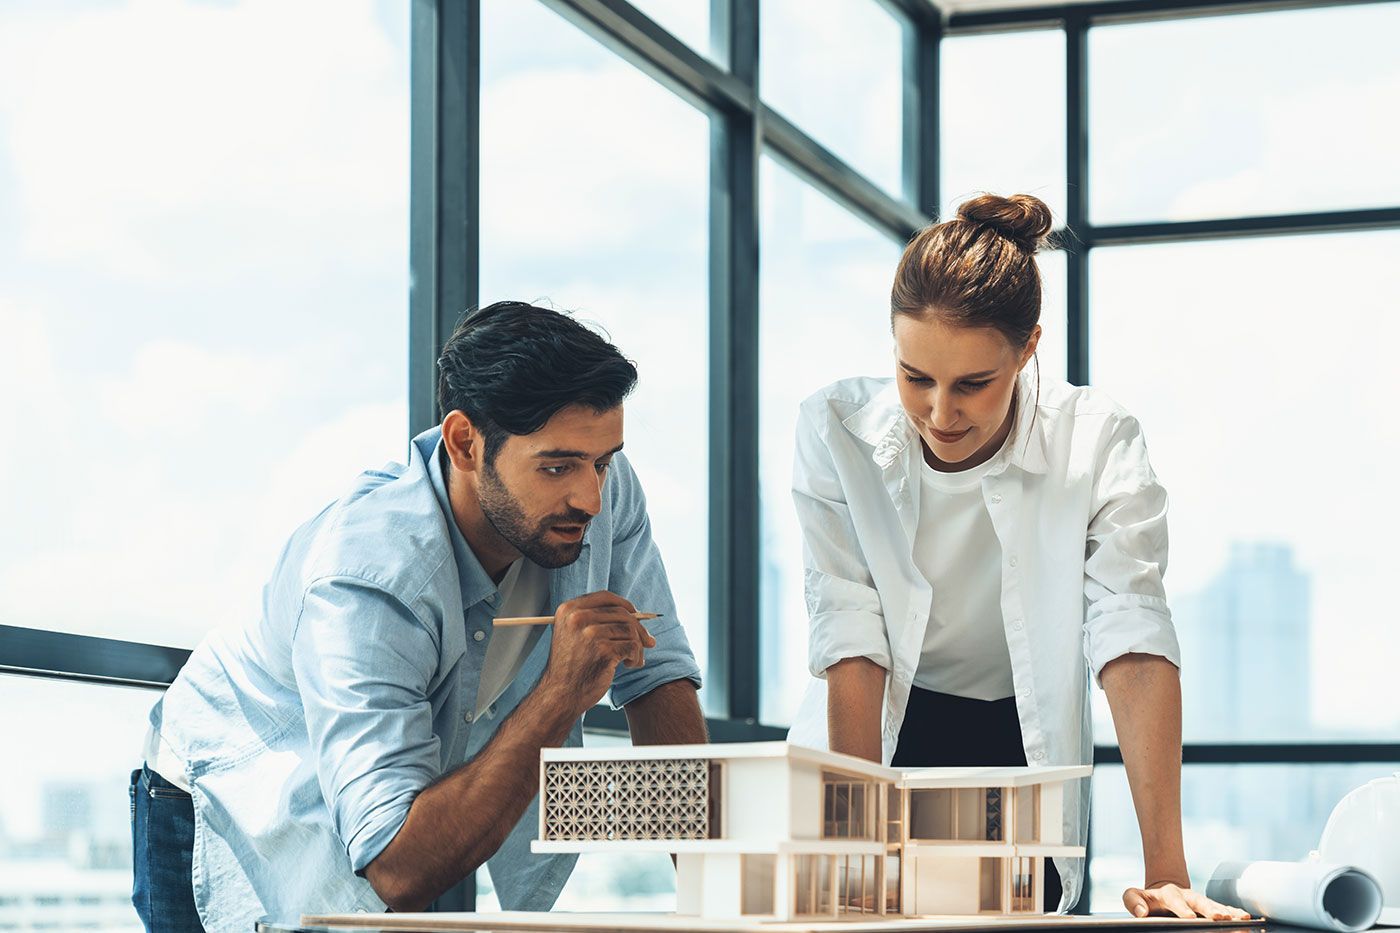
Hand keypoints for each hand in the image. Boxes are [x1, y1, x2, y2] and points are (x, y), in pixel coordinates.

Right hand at [540, 591, 656, 714]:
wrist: (560, 694)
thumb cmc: (571, 666)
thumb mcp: (573, 634)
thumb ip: (594, 619)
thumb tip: (635, 613)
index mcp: (568, 610)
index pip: (605, 597)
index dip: (624, 604)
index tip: (636, 614)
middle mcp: (577, 618)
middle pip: (622, 613)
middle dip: (639, 628)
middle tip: (648, 642)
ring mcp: (590, 634)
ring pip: (630, 631)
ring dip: (638, 647)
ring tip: (633, 660)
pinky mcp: (603, 651)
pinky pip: (633, 647)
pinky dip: (636, 657)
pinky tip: (628, 666)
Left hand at [1123, 881, 1251, 920]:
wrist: (1163, 894)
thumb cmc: (1148, 900)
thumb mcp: (1134, 896)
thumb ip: (1133, 901)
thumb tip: (1142, 912)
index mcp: (1169, 894)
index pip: (1175, 900)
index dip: (1182, 908)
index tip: (1189, 917)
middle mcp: (1188, 896)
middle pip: (1200, 901)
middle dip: (1210, 909)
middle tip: (1220, 917)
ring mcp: (1201, 902)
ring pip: (1216, 905)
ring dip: (1229, 912)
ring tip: (1241, 918)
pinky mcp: (1211, 909)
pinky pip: (1225, 910)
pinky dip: (1235, 914)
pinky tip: (1247, 920)